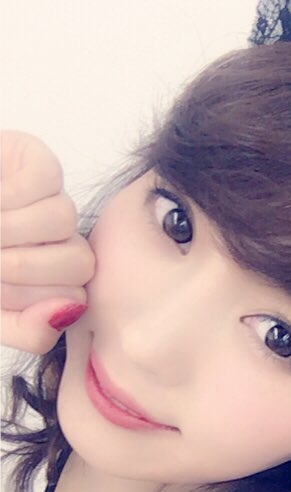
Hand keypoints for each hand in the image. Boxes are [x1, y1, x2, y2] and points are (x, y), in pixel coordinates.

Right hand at [1, 130, 95, 352]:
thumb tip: (68, 312)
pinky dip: (10, 197)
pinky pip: (45, 181)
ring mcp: (52, 199)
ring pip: (64, 220)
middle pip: (80, 262)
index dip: (32, 300)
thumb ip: (28, 330)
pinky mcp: (37, 161)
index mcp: (53, 281)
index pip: (74, 297)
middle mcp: (59, 241)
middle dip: (24, 269)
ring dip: (11, 231)